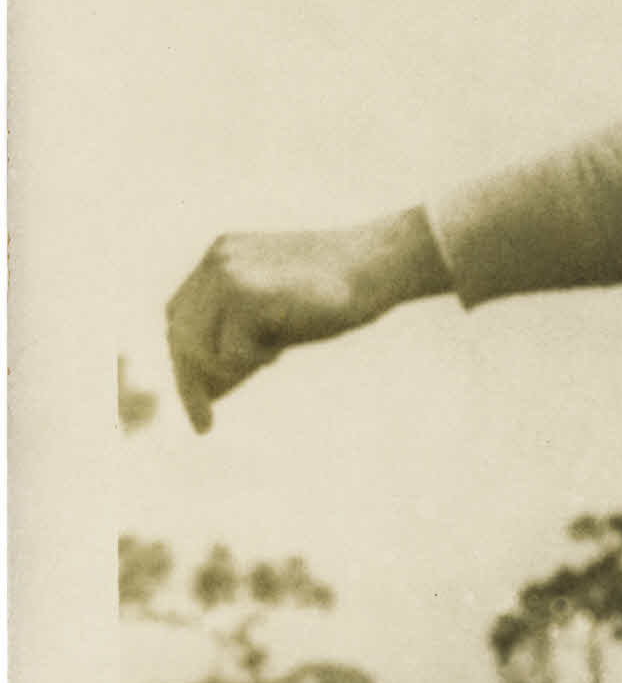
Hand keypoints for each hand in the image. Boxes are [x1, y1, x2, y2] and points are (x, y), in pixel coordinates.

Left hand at [165, 210, 443, 433]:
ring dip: (231, 368)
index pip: (181, 315)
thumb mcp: (279, 319)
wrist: (379, 265)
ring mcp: (227, 274)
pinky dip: (255, 361)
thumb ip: (241, 341)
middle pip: (180, 334)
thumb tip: (208, 390)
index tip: (198, 399)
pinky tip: (284, 347)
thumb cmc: (340, 297)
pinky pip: (231, 353)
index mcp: (222, 258)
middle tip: (203, 424)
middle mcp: (217, 261)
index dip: (185, 359)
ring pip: (199, 346)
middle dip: (190, 382)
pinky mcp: (244, 294)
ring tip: (275, 354)